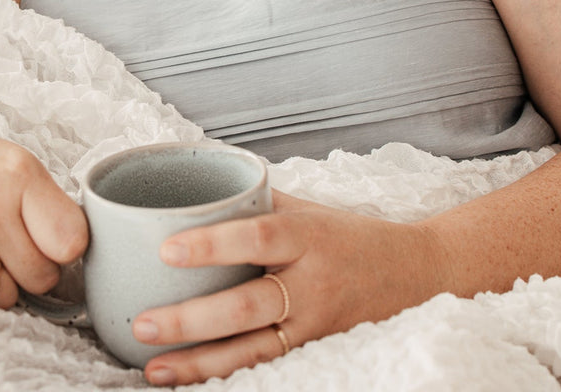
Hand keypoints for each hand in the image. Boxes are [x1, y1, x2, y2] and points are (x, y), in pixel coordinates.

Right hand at [0, 103, 88, 307]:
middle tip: (9, 242)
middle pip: (41, 277)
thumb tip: (76, 253)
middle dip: (30, 267)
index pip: (71, 241)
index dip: (65, 248)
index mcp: (20, 174)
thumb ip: (45, 204)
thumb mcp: (10, 162)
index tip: (55, 242)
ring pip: (4, 297)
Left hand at [132, 191, 447, 385]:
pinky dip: (226, 376)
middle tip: (143, 322)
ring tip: (152, 367)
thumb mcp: (310, 208)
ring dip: (199, 363)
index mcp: (308, 235)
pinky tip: (189, 381)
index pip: (257, 237)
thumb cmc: (350, 235)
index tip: (166, 248)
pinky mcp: (317, 353)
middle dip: (192, 320)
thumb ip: (256, 202)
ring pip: (254, 352)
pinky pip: (266, 368)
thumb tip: (195, 187)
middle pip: (248, 307)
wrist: (417, 275)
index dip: (212, 244)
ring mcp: (316, 326)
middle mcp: (313, 284)